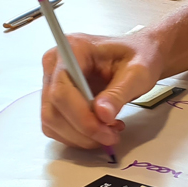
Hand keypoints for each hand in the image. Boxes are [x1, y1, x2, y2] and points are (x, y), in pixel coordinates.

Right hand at [41, 32, 164, 149]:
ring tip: (108, 131)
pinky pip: (55, 126)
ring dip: (80, 137)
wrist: (136, 56)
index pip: (61, 91)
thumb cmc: (137, 57)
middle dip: (82, 131)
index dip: (81, 118)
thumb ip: (118, 93)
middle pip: (53, 110)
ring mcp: (50, 82)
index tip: (106, 131)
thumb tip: (102, 115)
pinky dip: (77, 136)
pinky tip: (98, 129)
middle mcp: (54, 64)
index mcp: (71, 49)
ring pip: (52, 122)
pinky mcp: (54, 99)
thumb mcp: (137, 73)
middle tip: (111, 136)